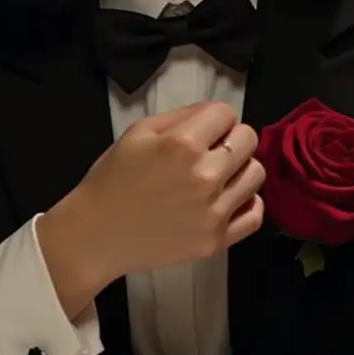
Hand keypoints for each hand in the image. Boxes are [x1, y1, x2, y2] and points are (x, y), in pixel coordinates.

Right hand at [48, 101, 264, 281]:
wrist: (97, 233)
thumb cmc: (114, 177)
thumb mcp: (138, 132)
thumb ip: (182, 116)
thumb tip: (216, 113)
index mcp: (182, 145)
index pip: (226, 113)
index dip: (214, 117)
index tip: (203, 129)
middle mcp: (204, 177)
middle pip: (248, 140)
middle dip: (231, 138)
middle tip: (211, 151)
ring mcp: (213, 212)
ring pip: (256, 175)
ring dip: (240, 169)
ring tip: (218, 176)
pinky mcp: (216, 241)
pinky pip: (255, 215)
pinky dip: (246, 203)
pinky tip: (227, 199)